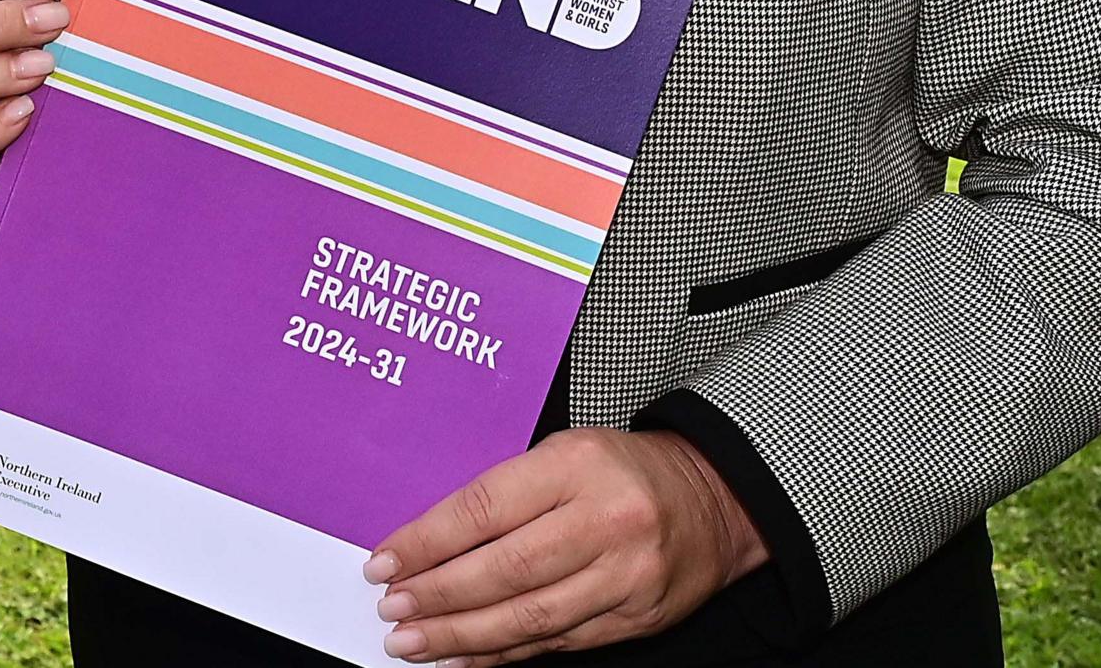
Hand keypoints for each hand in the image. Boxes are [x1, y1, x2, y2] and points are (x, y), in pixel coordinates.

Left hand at [361, 428, 766, 662]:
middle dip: (438, 596)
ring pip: (529, 616)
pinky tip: (467, 656)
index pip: (483, 509)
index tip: (384, 562)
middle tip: (393, 608)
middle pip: (503, 569)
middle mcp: (604, 520)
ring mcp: (625, 576)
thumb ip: (506, 493)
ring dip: (462, 635)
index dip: (426, 542)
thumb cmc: (623, 471)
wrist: (715, 501)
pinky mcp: (636, 618)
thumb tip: (429, 543)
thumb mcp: (565, 453)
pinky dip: (505, 653)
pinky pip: (558, 641)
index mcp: (576, 465)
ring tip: (415, 642)